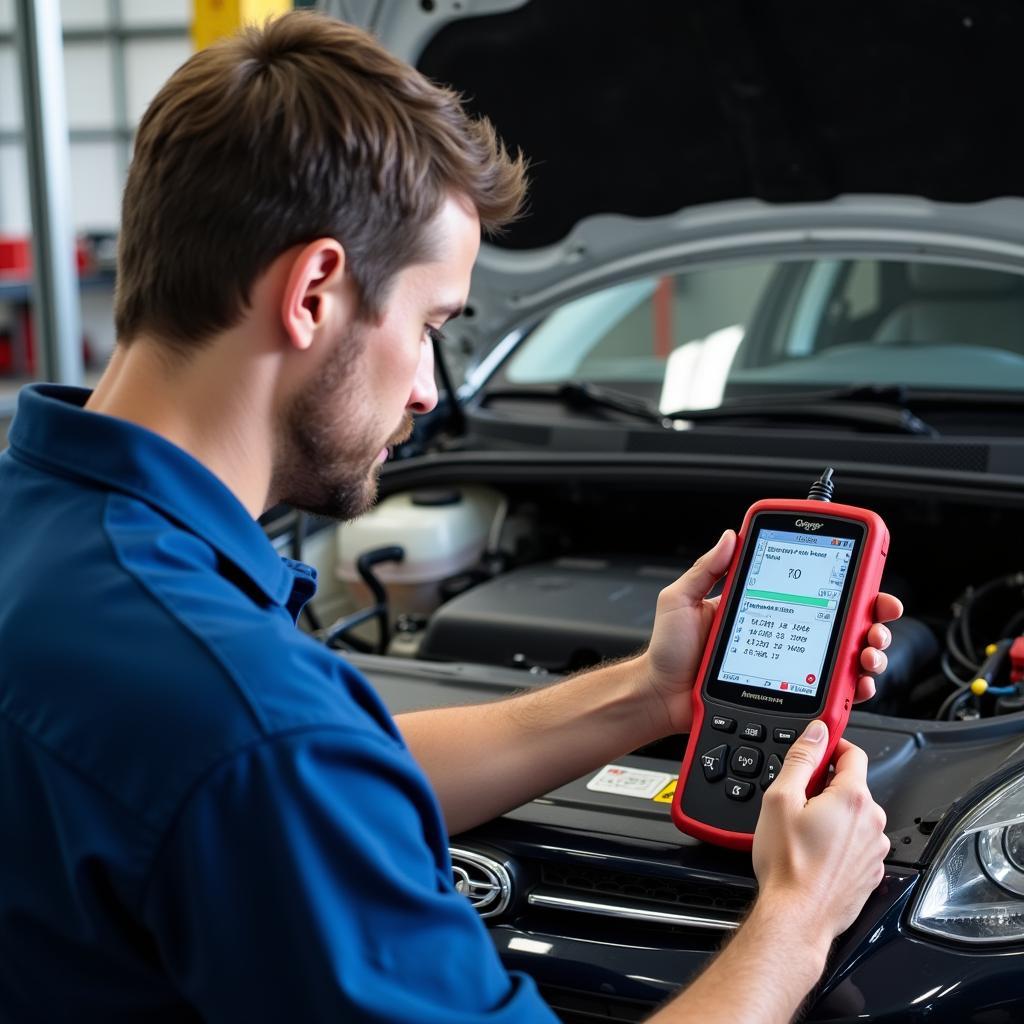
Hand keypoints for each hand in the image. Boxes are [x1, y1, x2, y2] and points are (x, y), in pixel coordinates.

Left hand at [639, 532, 903, 733]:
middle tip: (877, 619)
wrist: (662, 696)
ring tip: (868, 652)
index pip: (811, 588)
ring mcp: (788, 666)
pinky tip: (855, 684)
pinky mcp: (789, 697)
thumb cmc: (670, 652)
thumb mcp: (680, 599)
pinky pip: (828, 693)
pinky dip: (851, 689)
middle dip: (872, 618)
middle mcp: (783, 634)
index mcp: (763, 606)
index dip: (844, 580)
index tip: (866, 573)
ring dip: (869, 652)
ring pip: (845, 657)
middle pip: (841, 622)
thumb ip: (706, 569)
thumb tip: (730, 536)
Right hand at [752, 722, 888, 947]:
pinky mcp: (871, 871)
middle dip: (826, 786)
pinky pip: (857, 843)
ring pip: (854, 816)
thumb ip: (801, 759)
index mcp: (853, 799)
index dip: (832, 744)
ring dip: (833, 814)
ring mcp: (875, 849)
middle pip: (852, 786)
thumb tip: (815, 733)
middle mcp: (873, 822)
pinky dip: (839, 840)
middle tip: (797, 799)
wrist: (798, 917)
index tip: (817, 747)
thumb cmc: (789, 865)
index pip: (853, 753)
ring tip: (803, 831)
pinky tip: (815, 852)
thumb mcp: (780, 799)